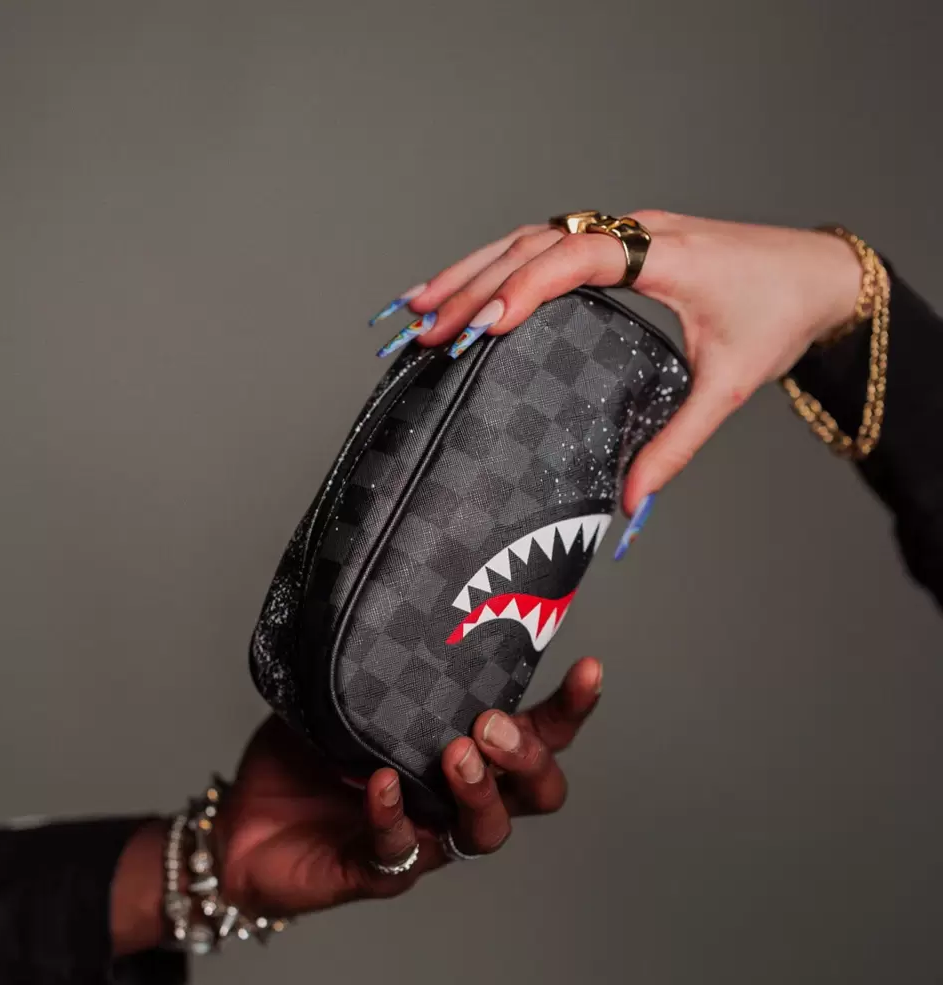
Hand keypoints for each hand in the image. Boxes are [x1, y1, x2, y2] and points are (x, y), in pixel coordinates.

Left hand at [220, 655, 599, 914]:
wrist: (241, 824)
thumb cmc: (302, 757)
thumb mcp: (339, 695)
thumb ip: (371, 664)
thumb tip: (394, 604)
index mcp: (463, 750)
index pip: (537, 734)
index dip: (570, 710)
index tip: (587, 670)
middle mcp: (456, 797)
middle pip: (535, 791)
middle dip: (529, 757)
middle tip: (491, 725)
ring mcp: (424, 837)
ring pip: (488, 831)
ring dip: (481, 792)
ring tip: (456, 754)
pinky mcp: (379, 870)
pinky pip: (399, 851)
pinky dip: (393, 816)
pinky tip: (380, 785)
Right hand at [374, 213, 862, 513]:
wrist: (818, 275)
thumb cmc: (779, 315)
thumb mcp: (730, 385)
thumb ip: (677, 443)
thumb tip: (631, 503)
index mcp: (659, 252)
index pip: (574, 258)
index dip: (523, 287)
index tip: (480, 326)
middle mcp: (631, 231)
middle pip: (533, 243)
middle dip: (473, 286)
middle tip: (424, 331)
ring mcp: (620, 232)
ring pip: (528, 238)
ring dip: (472, 271)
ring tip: (418, 308)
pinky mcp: (614, 245)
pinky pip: (543, 247)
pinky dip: (498, 268)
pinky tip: (464, 293)